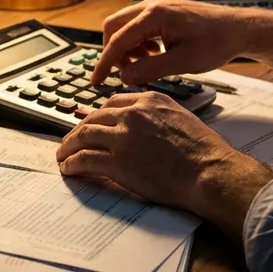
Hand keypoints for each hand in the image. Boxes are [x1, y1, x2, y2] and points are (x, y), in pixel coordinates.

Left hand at [56, 92, 272, 241]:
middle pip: (94, 117)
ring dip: (68, 145)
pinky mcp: (117, 161)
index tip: (93, 123)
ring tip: (63, 154)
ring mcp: (123, 137)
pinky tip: (68, 169)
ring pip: (83, 135)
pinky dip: (72, 163)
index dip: (99, 114)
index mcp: (149, 100)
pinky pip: (84, 159)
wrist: (209, 171)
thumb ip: (160, 116)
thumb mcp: (182, 118)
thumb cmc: (205, 151)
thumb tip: (150, 128)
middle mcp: (133, 114)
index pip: (114, 102)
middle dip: (79, 129)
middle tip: (72, 140)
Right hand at [89, 0, 253, 85]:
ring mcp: (157, 5)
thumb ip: (150, 70)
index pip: (118, 39)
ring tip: (146, 66)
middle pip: (114, 26)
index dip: (105, 62)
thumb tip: (124, 77)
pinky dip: (139, 42)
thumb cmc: (217, 43)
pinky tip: (155, 55)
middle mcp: (152, 4)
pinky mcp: (163, 10)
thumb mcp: (183, 63)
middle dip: (114, 52)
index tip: (96, 81)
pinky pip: (138, 25)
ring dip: (127, 48)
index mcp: (155, 15)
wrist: (239, 29)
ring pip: (125, 25)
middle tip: (125, 73)